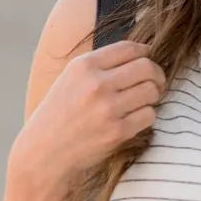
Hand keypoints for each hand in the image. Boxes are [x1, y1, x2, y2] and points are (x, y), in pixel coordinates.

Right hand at [10, 40, 165, 198]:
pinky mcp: (117, 131)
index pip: (129, 48)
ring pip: (151, 91)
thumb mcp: (70, 78)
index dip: (145, 53)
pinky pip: (149, 115)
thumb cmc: (59, 114)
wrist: (44, 152)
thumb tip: (141, 54)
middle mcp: (96, 84)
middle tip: (155, 83)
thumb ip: (100, 65)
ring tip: (141, 102)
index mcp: (84, 66)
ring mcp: (108, 109)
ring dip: (152, 96)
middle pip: (146, 67)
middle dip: (156, 75)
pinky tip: (134, 119)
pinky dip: (146, 116)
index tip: (147, 60)